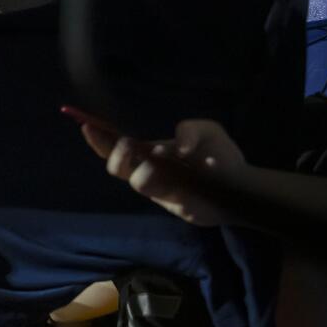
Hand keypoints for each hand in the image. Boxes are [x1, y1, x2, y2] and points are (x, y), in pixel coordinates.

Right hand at [83, 118, 247, 226]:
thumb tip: (174, 147)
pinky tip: (181, 170)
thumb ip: (190, 129)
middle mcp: (148, 169)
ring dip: (145, 166)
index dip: (99, 138)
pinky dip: (164, 177)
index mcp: (150, 151)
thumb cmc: (220, 158)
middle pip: (116, 165)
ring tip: (167, 156)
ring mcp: (157, 187)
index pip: (116, 145)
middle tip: (129, 144)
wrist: (239, 188)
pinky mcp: (168, 201)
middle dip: (117, 153)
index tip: (86, 126)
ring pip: (135, 178)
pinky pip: (156, 190)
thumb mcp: (209, 131)